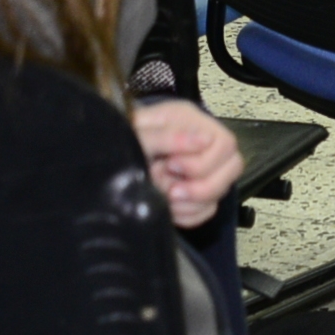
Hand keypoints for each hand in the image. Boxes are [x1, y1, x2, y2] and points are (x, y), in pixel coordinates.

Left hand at [129, 97, 242, 230]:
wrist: (101, 153)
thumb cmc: (119, 140)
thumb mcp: (138, 134)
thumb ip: (167, 136)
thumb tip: (202, 139)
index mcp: (190, 120)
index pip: (225, 144)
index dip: (201, 162)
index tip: (171, 166)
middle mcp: (202, 142)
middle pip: (233, 168)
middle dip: (199, 186)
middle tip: (169, 186)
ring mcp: (201, 168)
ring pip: (221, 193)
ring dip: (190, 202)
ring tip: (164, 195)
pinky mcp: (195, 192)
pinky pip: (208, 210)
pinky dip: (187, 214)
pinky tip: (168, 206)